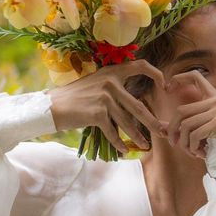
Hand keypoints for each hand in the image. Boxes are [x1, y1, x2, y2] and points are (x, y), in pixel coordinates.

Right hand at [48, 60, 166, 153]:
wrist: (49, 107)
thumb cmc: (74, 97)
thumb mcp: (96, 84)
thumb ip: (116, 88)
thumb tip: (137, 105)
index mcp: (112, 72)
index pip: (141, 65)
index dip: (157, 74)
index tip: (166, 87)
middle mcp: (110, 82)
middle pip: (138, 105)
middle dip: (152, 121)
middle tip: (164, 131)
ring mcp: (104, 97)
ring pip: (128, 121)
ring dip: (138, 136)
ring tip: (147, 145)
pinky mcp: (97, 113)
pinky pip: (113, 131)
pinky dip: (119, 142)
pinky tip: (125, 150)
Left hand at [166, 71, 215, 157]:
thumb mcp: (198, 130)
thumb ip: (182, 126)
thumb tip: (161, 127)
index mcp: (213, 96)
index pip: (196, 76)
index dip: (180, 78)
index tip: (167, 87)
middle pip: (181, 111)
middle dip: (173, 130)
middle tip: (173, 143)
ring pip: (186, 125)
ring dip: (184, 144)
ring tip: (191, 151)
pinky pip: (195, 135)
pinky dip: (193, 148)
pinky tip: (200, 153)